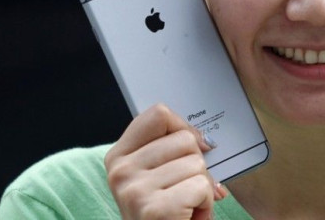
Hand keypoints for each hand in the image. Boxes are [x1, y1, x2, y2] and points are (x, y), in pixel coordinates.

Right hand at [104, 103, 227, 219]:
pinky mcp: (154, 209)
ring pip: (197, 164)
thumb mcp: (156, 178)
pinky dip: (206, 204)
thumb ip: (171, 153)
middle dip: (197, 166)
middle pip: (184, 140)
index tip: (191, 146)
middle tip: (184, 192)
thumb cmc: (162, 215)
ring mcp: (134, 190)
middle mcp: (121, 171)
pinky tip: (188, 216)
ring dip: (202, 189)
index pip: (158, 114)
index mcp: (118, 157)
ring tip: (185, 207)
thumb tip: (206, 142)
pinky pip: (202, 187)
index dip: (183, 128)